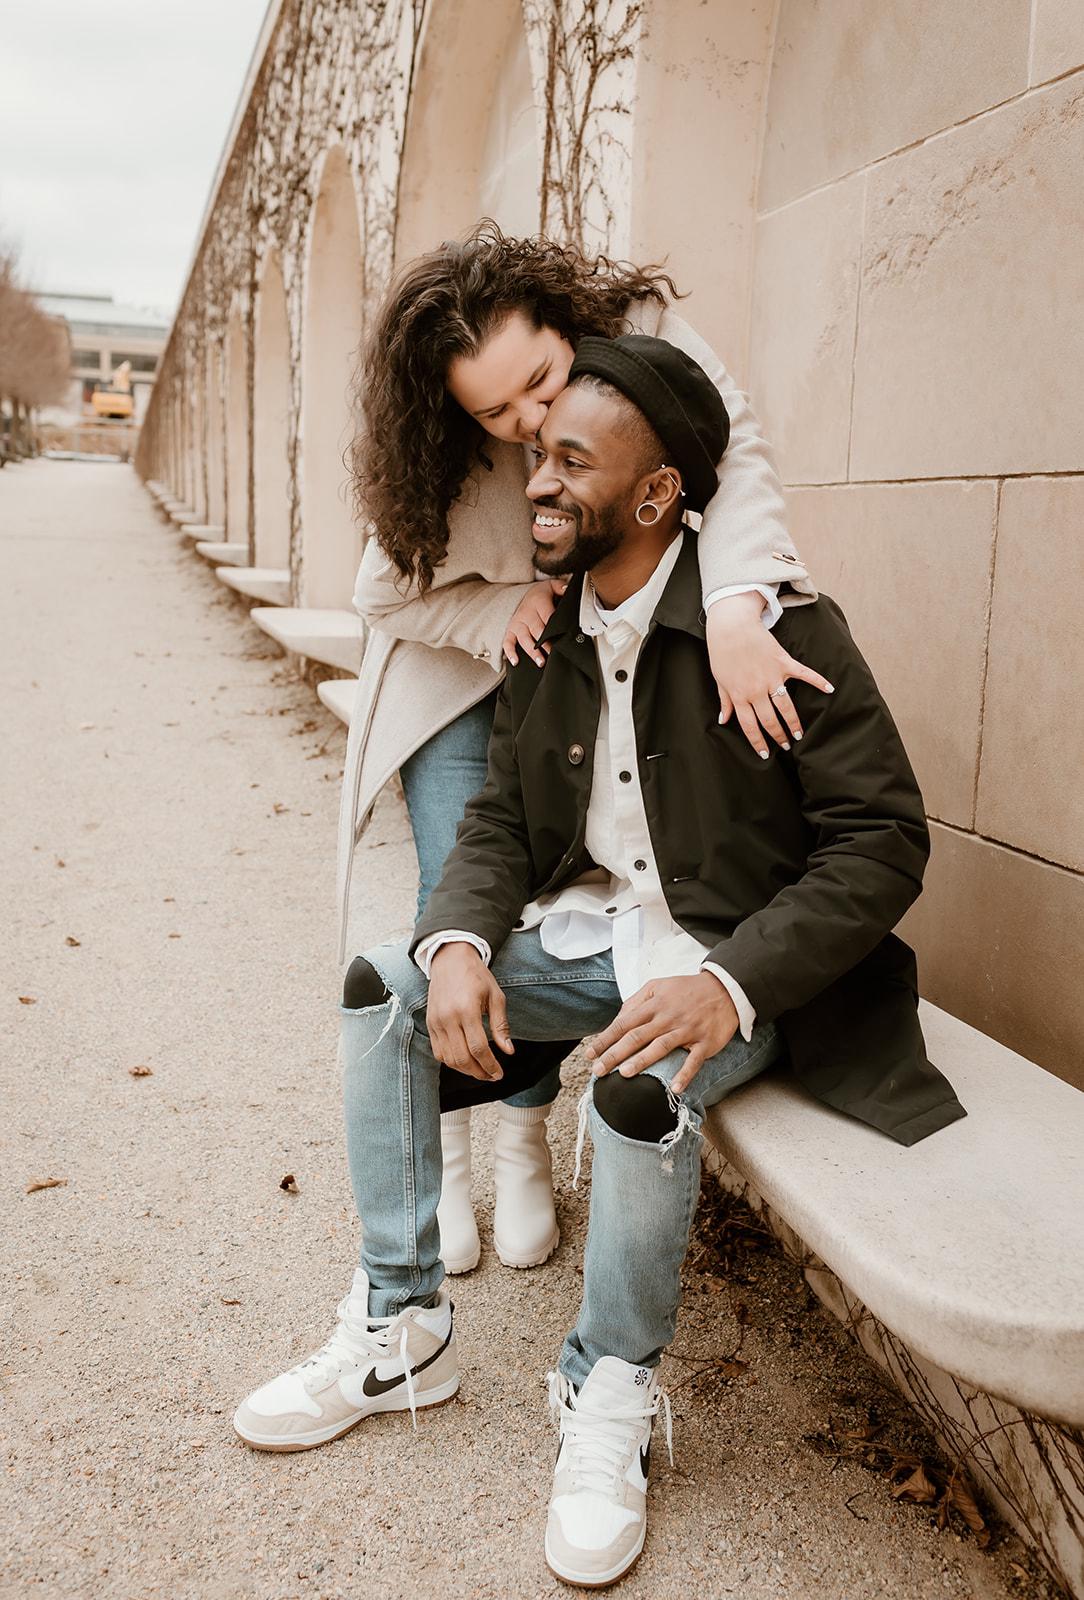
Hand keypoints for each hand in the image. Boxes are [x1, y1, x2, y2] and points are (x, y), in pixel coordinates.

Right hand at [426, 943, 513, 1080]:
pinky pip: (438, 1051)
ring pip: (449, 1058)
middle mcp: (448, 1018)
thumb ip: (501, 1025)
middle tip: (492, 1076)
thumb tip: (508, 1051)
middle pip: (462, 1057)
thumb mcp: (496, 996)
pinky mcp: (430, 1023)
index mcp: (467, 1009)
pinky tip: (465, 1061)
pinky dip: (451, 1062)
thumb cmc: (476, 976)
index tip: (499, 1074)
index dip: (490, 1065)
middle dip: (479, 1072)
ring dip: (465, 1070)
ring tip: (480, 1071)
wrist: (450, 959)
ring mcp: (436, 1021)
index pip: (478, 1048)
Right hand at [502, 578, 566, 666]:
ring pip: (523, 638)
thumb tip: (566, 590)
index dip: (553, 627)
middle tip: (553, 654)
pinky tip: (516, 661)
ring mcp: (517, 622)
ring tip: (541, 662)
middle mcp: (526, 613)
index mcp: (538, 602)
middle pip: (536, 630)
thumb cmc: (542, 594)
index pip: (547, 615)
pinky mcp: (511, 630)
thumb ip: (560, 587)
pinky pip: (507, 642)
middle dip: (545, 643)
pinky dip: (510, 652)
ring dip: (532, 651)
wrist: (527, 594)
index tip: (560, 637)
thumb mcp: (552, 586)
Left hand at [584, 973, 738, 1094]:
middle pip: (637, 1037)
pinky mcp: (705, 1042)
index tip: (590, 1053)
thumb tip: (618, 1018)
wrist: (725, 989)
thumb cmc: (686, 990)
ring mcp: (687, 1030)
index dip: (606, 1039)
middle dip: (615, 1054)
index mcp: (654, 1005)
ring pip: (661, 1047)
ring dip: (643, 1061)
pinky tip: (674, 1088)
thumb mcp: (658, 986)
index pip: (624, 1023)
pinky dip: (685, 1074)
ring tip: (624, 1074)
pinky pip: (694, 1060)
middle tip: (598, 1070)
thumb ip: (636, 1001)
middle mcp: (668, 1018)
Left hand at [706, 593, 833, 757]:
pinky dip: (818, 681)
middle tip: (787, 745)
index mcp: (740, 695)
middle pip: (770, 720)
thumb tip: (723, 720)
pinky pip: (804, 674)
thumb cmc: (722, 653)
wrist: (732, 626)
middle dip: (778, 736)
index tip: (766, 754)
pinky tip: (830, 689)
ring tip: (799, 734)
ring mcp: (772, 677)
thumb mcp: (719, 679)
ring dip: (793, 722)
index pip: (750, 726)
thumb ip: (725, 701)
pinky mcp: (783, 663)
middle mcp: (756, 690)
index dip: (758, 742)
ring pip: (786, 706)